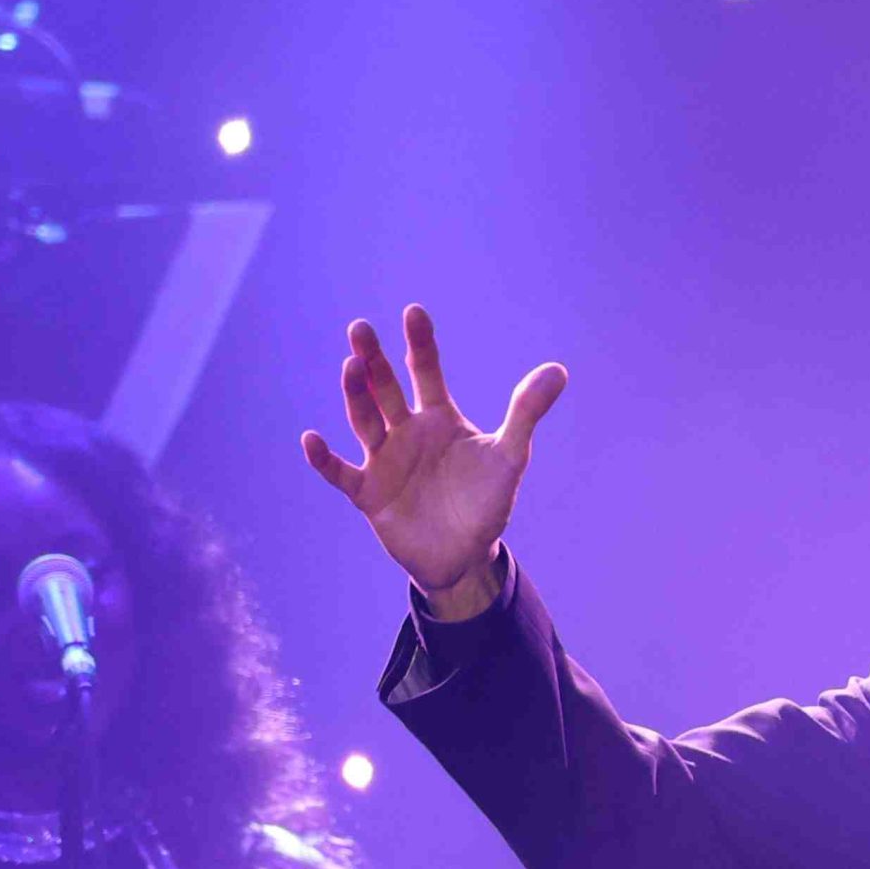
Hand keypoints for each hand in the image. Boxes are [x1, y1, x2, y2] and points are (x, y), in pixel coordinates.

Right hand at [301, 305, 566, 611]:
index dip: (419, 343)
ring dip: (356, 396)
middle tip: (361, 329)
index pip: (426, 371)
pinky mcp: (368, 493)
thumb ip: (526, 413)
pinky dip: (324, 458)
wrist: (465, 556)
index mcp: (439, 418)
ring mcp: (384, 460)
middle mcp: (406, 432)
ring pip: (365, 421)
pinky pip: (340, 472)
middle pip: (385, 388)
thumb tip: (559, 369)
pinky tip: (310, 438)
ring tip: (351, 366)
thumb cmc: (486, 502)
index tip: (414, 311)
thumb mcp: (510, 457)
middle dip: (373, 359)